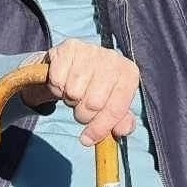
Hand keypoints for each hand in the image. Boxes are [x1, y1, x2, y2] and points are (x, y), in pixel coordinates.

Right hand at [23, 39, 139, 147]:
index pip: (116, 108)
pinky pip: (58, 80)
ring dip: (70, 100)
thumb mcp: (111, 106)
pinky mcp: (69, 47)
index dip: (101, 128)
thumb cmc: (96, 89)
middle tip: (81, 110)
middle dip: (83, 115)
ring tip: (74, 94)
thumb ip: (121, 122)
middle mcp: (113, 58)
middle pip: (94, 103)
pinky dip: (57, 88)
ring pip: (74, 92)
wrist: (74, 65)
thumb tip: (122, 131)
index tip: (88, 139)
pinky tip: (64, 83)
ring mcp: (91, 50)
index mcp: (129, 74)